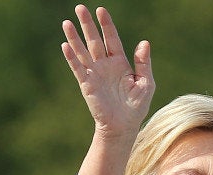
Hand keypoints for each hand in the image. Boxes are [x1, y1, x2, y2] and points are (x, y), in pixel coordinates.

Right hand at [61, 5, 154, 138]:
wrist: (124, 125)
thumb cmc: (136, 105)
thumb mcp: (146, 82)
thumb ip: (144, 63)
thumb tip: (144, 43)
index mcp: (120, 62)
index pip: (111, 39)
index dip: (106, 25)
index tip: (101, 10)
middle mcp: (105, 65)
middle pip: (94, 40)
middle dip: (87, 24)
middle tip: (80, 7)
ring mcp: (94, 73)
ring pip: (83, 51)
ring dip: (74, 37)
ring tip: (67, 22)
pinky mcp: (86, 84)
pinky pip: (78, 68)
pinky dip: (72, 57)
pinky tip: (66, 46)